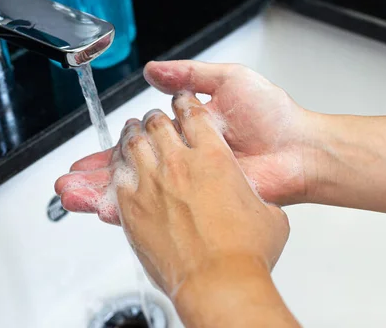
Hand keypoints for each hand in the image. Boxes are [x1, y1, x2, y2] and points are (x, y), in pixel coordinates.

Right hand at [56, 60, 314, 223]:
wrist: (299, 147)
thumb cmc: (271, 115)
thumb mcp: (228, 81)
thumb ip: (189, 75)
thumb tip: (153, 71)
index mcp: (184, 137)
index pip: (136, 147)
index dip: (108, 152)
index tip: (84, 160)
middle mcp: (183, 164)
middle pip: (130, 174)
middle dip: (95, 179)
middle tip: (66, 185)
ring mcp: (190, 187)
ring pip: (139, 194)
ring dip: (102, 195)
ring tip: (71, 197)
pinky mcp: (202, 204)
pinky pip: (163, 210)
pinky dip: (132, 211)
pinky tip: (104, 210)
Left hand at [100, 94, 289, 297]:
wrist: (220, 282)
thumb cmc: (246, 253)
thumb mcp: (269, 215)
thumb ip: (255, 198)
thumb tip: (253, 202)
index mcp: (214, 157)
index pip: (194, 115)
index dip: (186, 104)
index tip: (181, 102)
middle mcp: (180, 164)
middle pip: (157, 124)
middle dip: (154, 118)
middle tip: (151, 119)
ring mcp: (152, 183)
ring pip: (132, 143)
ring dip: (130, 134)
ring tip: (130, 132)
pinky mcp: (132, 207)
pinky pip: (117, 176)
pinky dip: (116, 166)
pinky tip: (117, 166)